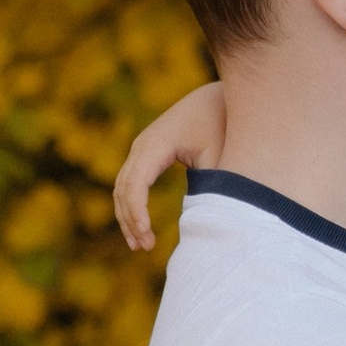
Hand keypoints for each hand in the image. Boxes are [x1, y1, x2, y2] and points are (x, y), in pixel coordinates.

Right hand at [114, 80, 228, 249]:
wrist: (218, 98)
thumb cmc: (222, 125)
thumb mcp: (219, 156)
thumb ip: (208, 186)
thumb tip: (199, 221)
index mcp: (157, 143)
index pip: (136, 182)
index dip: (138, 211)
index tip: (147, 234)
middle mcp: (143, 145)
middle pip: (124, 188)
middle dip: (131, 220)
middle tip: (146, 247)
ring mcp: (141, 149)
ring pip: (123, 188)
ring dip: (128, 217)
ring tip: (141, 245)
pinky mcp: (147, 154)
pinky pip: (131, 183)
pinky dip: (133, 206)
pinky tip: (141, 228)